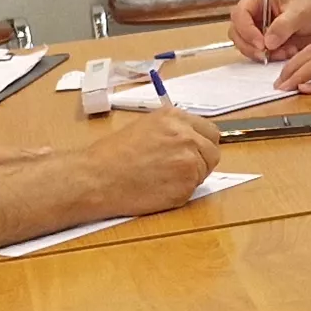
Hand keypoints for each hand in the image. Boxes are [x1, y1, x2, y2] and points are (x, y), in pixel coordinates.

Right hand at [81, 105, 218, 213]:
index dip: (202, 144)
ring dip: (190, 178)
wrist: (97, 177)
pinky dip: (180, 193)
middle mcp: (186, 136)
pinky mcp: (186, 185)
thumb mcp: (146, 127)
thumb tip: (191, 139)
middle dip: (201, 161)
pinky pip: (193, 190)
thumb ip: (172, 130)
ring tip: (162, 178)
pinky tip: (158, 189)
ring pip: (204, 172)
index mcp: (176, 118)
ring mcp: (189, 161)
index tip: (195, 152)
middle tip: (178, 169)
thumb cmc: (113, 155)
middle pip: (213, 152)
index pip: (210, 131)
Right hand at [232, 0, 310, 61]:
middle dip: (250, 46)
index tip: (261, 43)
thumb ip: (283, 26)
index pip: (240, 13)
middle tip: (266, 54)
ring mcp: (257, 28)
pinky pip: (258, 53)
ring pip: (245, 45)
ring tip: (285, 52)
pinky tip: (287, 52)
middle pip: (237, 32)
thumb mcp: (301, 13)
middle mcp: (254, 13)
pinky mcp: (264, 42)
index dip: (246, 30)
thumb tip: (268, 41)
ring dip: (262, 53)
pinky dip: (270, 57)